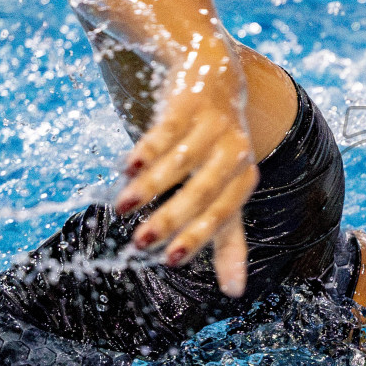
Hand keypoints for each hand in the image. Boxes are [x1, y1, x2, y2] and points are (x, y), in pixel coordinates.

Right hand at [114, 54, 258, 297]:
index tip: (168, 260)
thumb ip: (227, 240)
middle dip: (172, 218)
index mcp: (243, 178)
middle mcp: (234, 152)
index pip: (222, 214)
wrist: (213, 72)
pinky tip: (127, 166)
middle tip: (140, 242)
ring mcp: (213, 125)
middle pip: (203, 190)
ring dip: (151, 186)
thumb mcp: (226, 191)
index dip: (197, 237)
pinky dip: (148, 147)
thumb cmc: (217, 147)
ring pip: (181, 161)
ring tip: (123, 208)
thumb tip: (235, 294)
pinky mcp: (189, 103)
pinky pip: (168, 128)